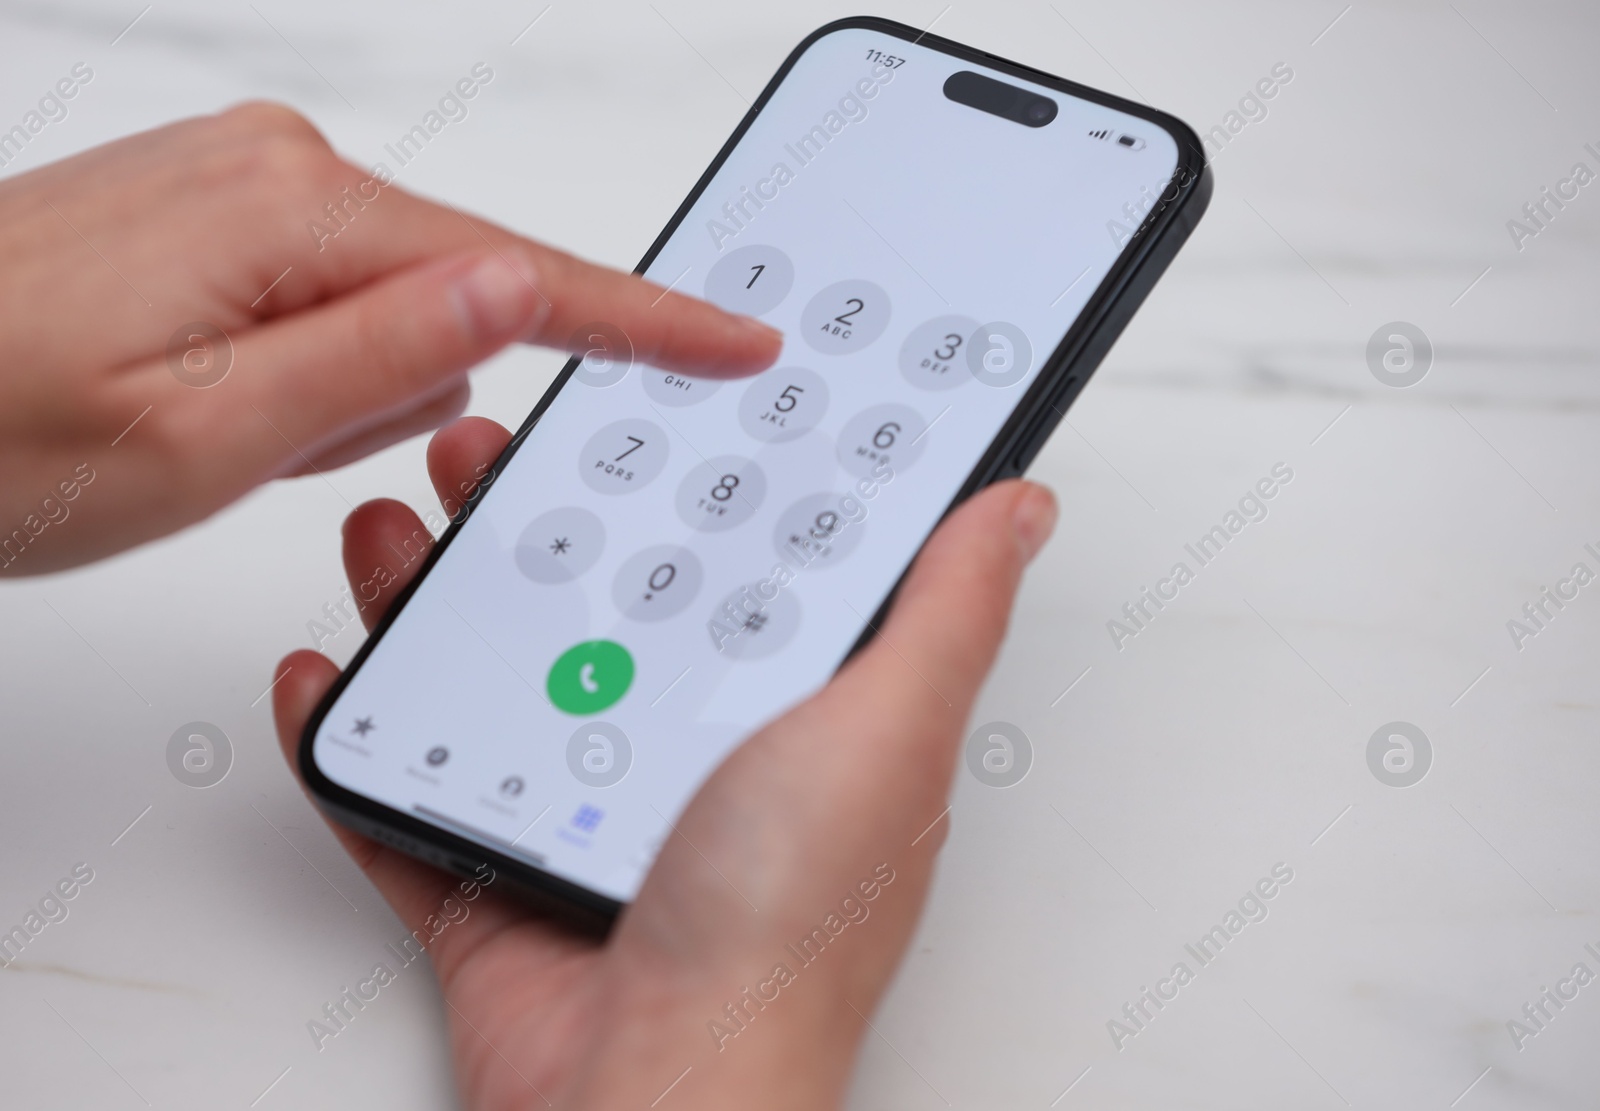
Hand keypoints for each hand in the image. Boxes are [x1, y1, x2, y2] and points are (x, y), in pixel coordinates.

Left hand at [0, 102, 779, 574]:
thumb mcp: (208, 438)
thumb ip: (379, 359)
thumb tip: (520, 294)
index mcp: (292, 218)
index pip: (524, 278)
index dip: (642, 323)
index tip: (735, 339)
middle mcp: (272, 172)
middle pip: (448, 298)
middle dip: (406, 397)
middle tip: (280, 455)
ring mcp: (237, 185)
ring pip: (381, 310)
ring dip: (336, 394)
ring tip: (212, 431)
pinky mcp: (210, 213)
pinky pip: (320, 299)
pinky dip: (296, 368)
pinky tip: (201, 396)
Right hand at [272, 416, 1055, 1109]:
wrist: (654, 1094)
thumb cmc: (785, 929)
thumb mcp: (885, 731)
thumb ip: (944, 611)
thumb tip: (1015, 509)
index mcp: (788, 720)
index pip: (736, 572)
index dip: (689, 484)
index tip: (641, 408)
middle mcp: (688, 762)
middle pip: (596, 612)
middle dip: (533, 527)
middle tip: (484, 456)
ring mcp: (584, 820)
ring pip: (494, 685)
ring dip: (433, 604)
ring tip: (395, 532)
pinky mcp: (496, 883)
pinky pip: (408, 798)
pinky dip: (360, 738)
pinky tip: (329, 674)